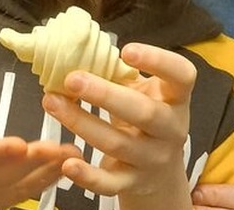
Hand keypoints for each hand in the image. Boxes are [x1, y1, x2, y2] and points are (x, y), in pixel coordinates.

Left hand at [41, 43, 194, 209]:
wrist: (160, 174)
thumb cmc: (144, 120)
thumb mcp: (142, 93)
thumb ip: (119, 74)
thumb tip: (77, 49)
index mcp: (175, 99)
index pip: (181, 76)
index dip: (158, 61)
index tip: (126, 50)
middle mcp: (171, 130)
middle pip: (144, 113)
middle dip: (105, 95)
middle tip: (72, 78)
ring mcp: (153, 159)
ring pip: (118, 143)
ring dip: (81, 122)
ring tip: (51, 102)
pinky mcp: (133, 183)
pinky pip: (110, 184)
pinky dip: (88, 176)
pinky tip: (68, 162)